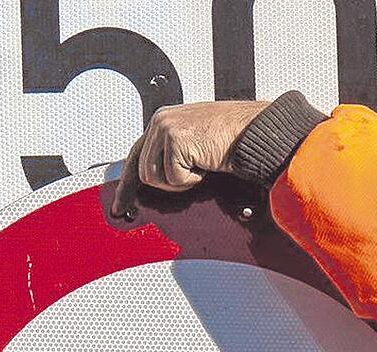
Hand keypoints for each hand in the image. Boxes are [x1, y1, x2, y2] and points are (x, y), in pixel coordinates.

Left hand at [111, 100, 269, 216]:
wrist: (255, 132)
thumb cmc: (233, 139)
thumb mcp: (195, 144)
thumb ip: (173, 155)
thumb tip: (156, 180)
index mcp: (164, 121)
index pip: (136, 156)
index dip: (127, 185)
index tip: (122, 206)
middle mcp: (160, 121)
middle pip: (144, 172)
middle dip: (169, 183)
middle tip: (195, 175)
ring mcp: (165, 128)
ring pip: (154, 177)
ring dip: (181, 180)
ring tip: (202, 166)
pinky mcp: (175, 140)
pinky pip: (173, 178)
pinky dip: (193, 179)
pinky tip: (207, 163)